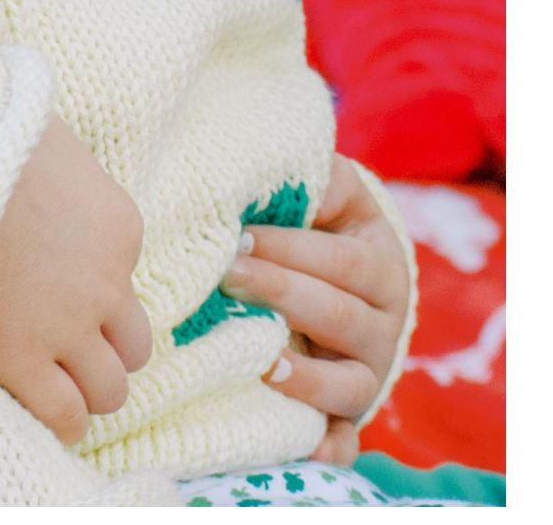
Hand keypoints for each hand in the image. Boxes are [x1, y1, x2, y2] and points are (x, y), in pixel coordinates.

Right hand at [0, 113, 151, 444]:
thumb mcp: (38, 128)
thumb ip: (54, 156)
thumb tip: (42, 149)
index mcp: (119, 225)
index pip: (126, 272)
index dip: (93, 281)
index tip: (60, 277)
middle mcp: (106, 282)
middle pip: (134, 345)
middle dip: (104, 346)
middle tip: (65, 338)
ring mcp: (68, 326)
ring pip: (110, 388)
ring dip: (86, 385)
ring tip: (51, 376)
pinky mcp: (23, 359)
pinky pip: (65, 414)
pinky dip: (61, 419)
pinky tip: (40, 406)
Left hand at [220, 156, 411, 434]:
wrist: (340, 276)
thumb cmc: (319, 224)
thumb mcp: (327, 193)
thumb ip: (309, 179)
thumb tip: (266, 167)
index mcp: (381, 264)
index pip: (341, 261)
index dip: (290, 249)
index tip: (237, 238)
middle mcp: (384, 324)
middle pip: (340, 316)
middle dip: (282, 295)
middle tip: (227, 277)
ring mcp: (368, 373)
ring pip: (348, 384)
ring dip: (307, 378)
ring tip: (263, 362)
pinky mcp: (348, 415)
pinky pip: (344, 439)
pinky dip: (326, 445)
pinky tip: (300, 441)